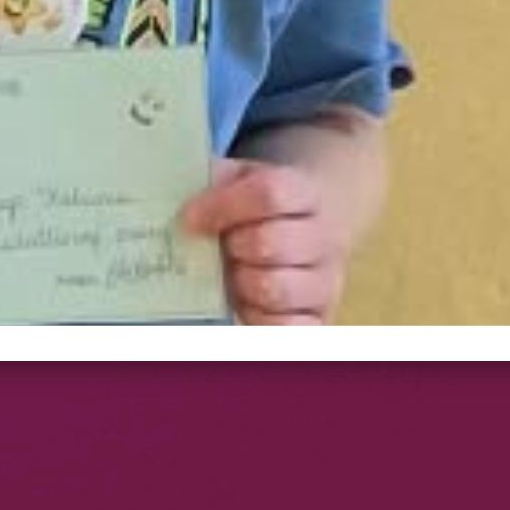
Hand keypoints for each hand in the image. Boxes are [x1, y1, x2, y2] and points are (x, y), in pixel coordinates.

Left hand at [181, 157, 351, 322]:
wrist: (304, 231)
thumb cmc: (258, 207)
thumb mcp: (238, 180)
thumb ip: (212, 185)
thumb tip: (184, 213)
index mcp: (303, 192)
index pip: (269, 194)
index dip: (223, 206)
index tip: (189, 218)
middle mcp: (324, 238)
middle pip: (270, 243)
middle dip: (232, 248)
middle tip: (219, 248)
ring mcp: (326, 283)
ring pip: (277, 290)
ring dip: (241, 285)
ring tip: (232, 277)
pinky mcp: (318, 319)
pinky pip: (286, 329)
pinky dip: (257, 319)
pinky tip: (244, 304)